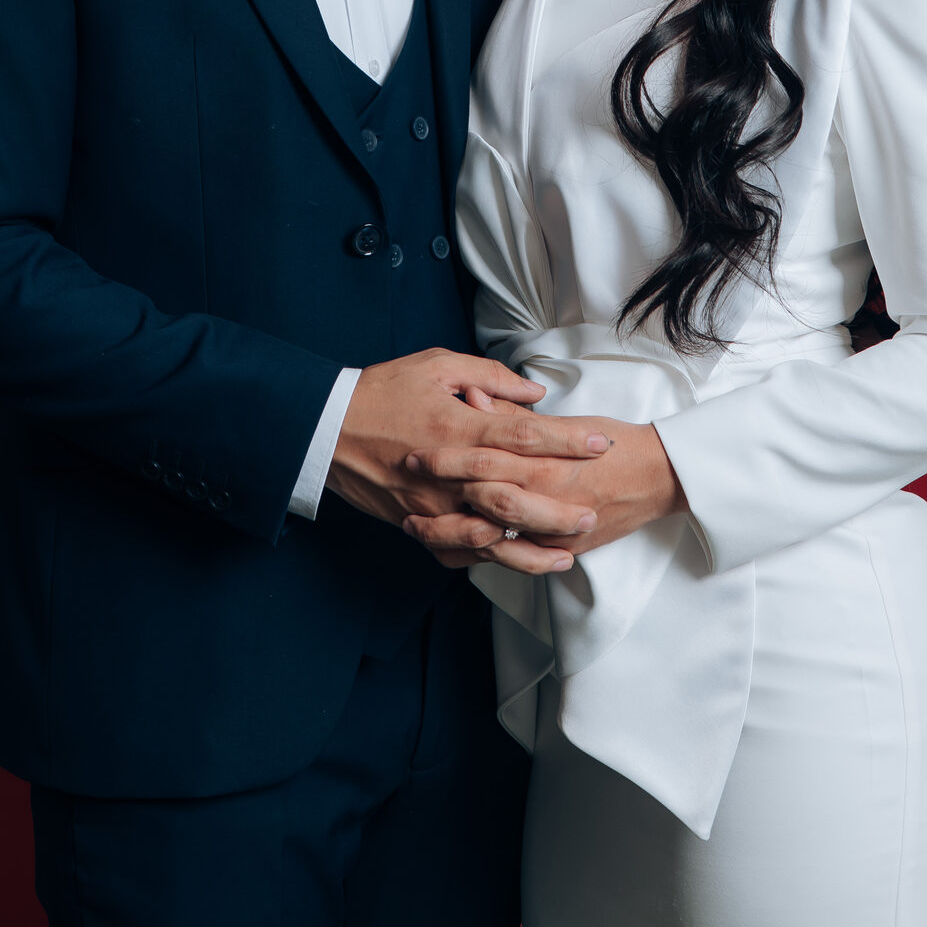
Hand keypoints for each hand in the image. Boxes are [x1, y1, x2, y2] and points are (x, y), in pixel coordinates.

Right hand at [327, 350, 612, 574]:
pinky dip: (491, 560)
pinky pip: (459, 550)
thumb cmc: (382, 390)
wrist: (325, 430)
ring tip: (566, 553)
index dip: (567, 441)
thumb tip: (534, 392)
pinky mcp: (417, 524)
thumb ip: (489, 377)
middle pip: (515, 498)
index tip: (601, 444)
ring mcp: (433, 507)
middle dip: (558, 508)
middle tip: (593, 512)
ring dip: (531, 548)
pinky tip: (516, 562)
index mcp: (458, 429)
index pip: (525, 436)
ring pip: (491, 538)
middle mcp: (449, 475)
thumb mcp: (436, 365)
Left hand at [400, 416, 683, 569]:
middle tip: (407, 490)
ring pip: (490, 540)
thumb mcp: (562, 420)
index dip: (447, 457)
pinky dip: (477, 558)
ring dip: (448, 533)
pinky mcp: (560, 552)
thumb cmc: (610, 442)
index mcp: (547, 461)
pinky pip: (511, 562)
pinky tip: (448, 551)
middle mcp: (548, 499)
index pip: (487, 458)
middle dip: (440, 496)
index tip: (415, 452)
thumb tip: (472, 398)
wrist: (657, 477)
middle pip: (481, 501)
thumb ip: (513, 416)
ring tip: (414, 525)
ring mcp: (554, 532)